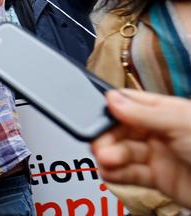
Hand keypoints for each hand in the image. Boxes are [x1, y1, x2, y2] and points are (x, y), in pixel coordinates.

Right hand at [91, 89, 190, 207]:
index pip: (128, 104)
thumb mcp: (180, 122)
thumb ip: (144, 112)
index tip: (96, 117)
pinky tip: (110, 172)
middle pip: (121, 130)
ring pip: (124, 152)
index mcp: (165, 110)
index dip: (110, 110)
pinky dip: (117, 174)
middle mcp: (160, 131)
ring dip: (110, 156)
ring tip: (106, 160)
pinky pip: (131, 174)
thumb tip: (112, 98)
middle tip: (100, 145)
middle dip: (107, 137)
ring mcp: (159, 155)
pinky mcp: (159, 179)